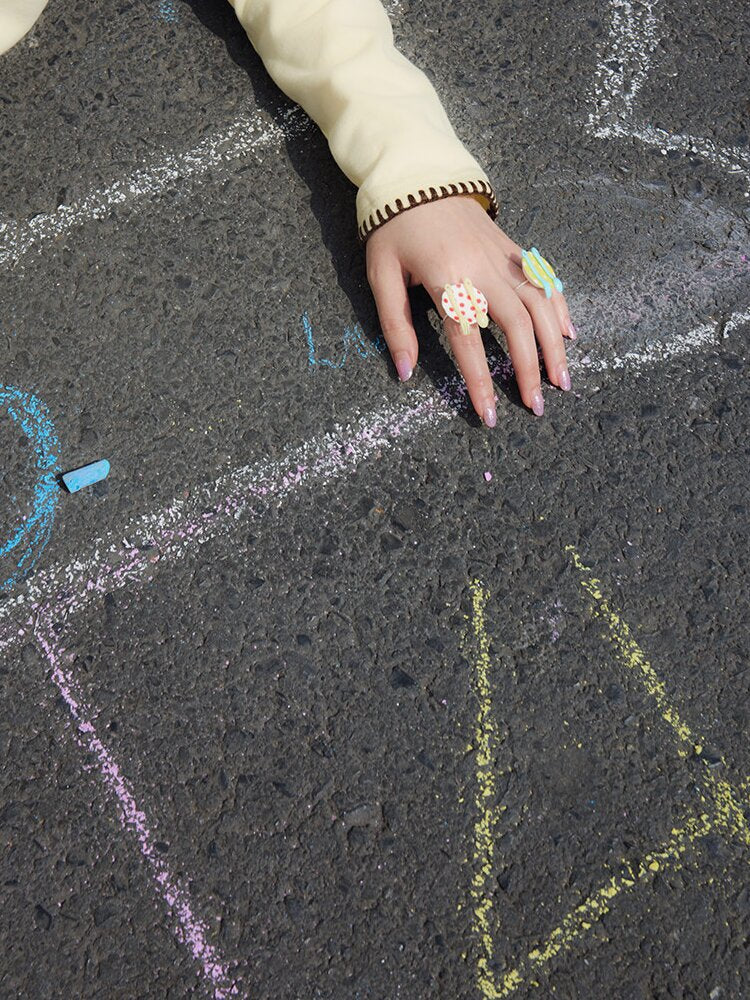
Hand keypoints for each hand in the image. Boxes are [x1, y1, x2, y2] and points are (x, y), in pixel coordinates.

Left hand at [365, 194, 575, 425]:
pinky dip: (559, 307)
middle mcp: (482, 269)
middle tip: (536, 407)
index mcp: (446, 280)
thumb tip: (405, 372)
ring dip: (554, 345)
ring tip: (562, 381)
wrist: (417, 173)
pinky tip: (569, 334)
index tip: (489, 416)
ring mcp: (503, 256)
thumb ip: (395, 326)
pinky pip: (543, 279)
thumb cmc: (393, 228)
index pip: (468, 342)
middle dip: (530, 370)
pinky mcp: (513, 247)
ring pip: (540, 304)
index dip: (480, 382)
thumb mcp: (381, 276)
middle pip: (517, 326)